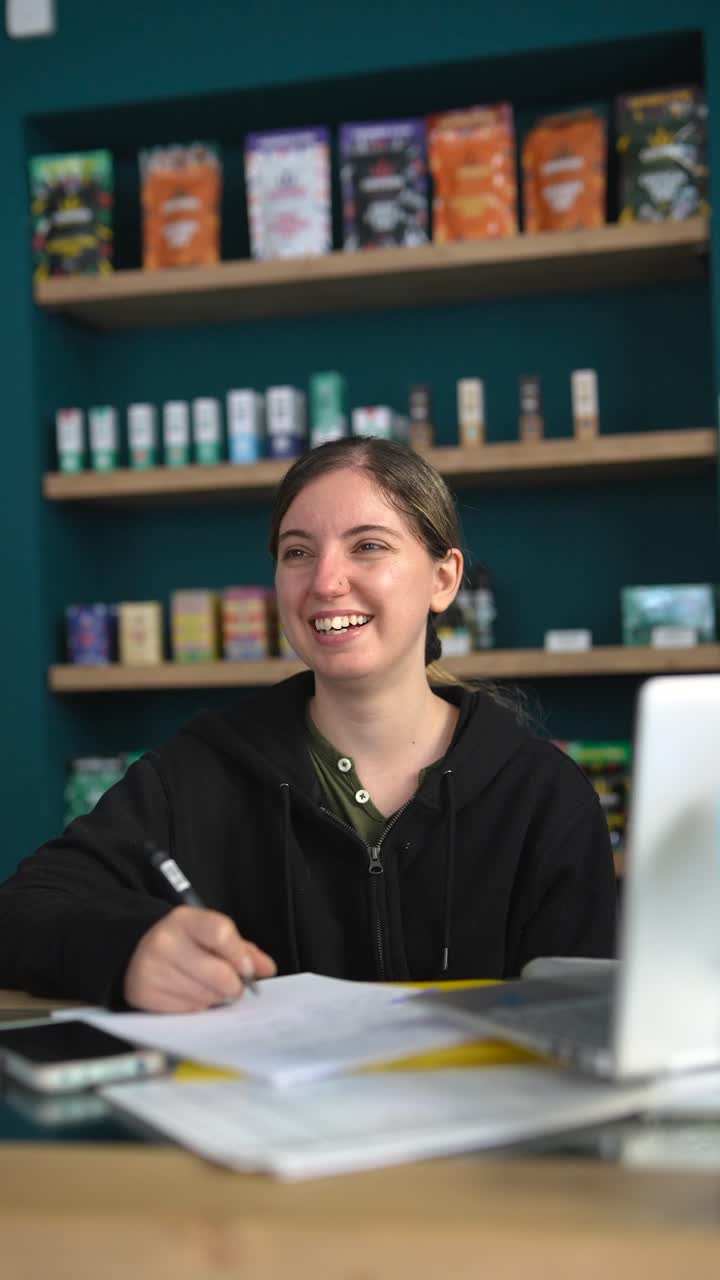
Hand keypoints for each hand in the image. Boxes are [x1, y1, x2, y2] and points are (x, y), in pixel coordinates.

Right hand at [123, 906, 276, 1011]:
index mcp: (185, 919)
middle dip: (234, 986)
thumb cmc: (186, 945)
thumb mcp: (211, 935)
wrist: (139, 954)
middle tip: (235, 987)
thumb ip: (243, 949)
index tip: (249, 971)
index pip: (220, 932)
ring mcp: (152, 968)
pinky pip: (188, 1010)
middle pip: (217, 973)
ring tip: (209, 988)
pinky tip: (191, 995)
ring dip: (216, 998)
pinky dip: (197, 1007)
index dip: (240, 955)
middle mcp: (165, 940)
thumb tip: (266, 968)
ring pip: (205, 996)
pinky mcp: (145, 994)